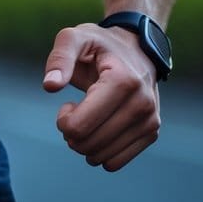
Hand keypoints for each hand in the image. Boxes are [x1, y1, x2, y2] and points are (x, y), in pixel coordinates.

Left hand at [42, 23, 160, 170]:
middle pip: (89, 144)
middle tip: (75, 111)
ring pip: (102, 158)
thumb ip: (60, 58)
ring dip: (84, 143)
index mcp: (122, 81)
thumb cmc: (99, 44)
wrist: (136, 49)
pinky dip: (100, 152)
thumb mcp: (75, 38)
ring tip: (89, 118)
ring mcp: (150, 120)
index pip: (80, 126)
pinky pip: (115, 163)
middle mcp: (142, 104)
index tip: (68, 104)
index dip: (64, 121)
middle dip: (71, 133)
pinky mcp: (151, 132)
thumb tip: (50, 86)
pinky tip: (101, 130)